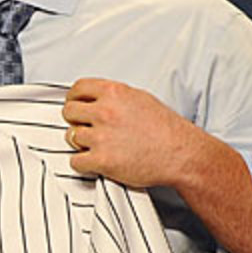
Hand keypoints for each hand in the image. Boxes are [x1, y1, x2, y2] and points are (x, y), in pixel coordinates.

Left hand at [63, 77, 251, 252]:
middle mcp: (105, 112)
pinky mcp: (102, 160)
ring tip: (98, 146)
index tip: (76, 104)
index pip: (78, 88)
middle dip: (75, 120)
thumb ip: (115, 97)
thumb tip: (94, 98)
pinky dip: (83, 164)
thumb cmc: (166, 129)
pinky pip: (75, 161)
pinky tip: (96, 161)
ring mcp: (102, 136)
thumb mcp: (141, 99)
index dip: (75, 98)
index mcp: (115, 93)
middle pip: (69, 112)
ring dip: (81, 143)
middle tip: (86, 127)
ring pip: (71, 137)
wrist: (182, 155)